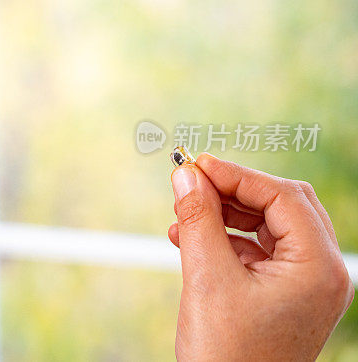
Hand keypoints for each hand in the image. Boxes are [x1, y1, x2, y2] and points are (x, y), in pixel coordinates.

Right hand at [167, 153, 353, 360]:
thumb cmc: (225, 353)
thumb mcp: (206, 277)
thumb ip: (199, 218)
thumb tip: (186, 175)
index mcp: (319, 267)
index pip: (282, 196)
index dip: (236, 175)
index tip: (194, 166)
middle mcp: (324, 273)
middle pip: (282, 205)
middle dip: (234, 192)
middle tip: (191, 184)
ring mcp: (308, 286)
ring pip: (270, 226)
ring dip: (227, 215)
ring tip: (184, 215)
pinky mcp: (287, 295)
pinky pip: (261, 251)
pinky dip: (228, 239)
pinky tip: (190, 239)